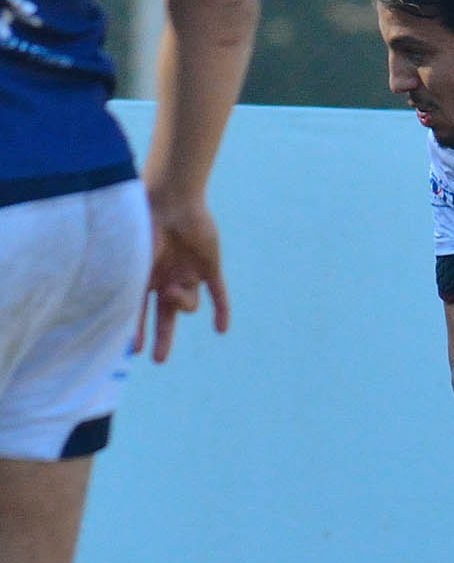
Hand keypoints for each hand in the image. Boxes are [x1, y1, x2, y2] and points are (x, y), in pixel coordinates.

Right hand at [137, 192, 228, 363]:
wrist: (172, 201)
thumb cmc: (144, 228)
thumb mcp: (132, 262)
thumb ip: (129, 288)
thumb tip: (122, 319)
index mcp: (144, 277)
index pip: (139, 311)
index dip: (136, 330)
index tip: (133, 350)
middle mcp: (166, 278)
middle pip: (165, 317)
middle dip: (162, 338)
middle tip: (158, 360)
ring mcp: (188, 274)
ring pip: (190, 305)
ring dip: (181, 303)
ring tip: (172, 290)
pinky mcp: (210, 268)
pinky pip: (219, 295)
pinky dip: (221, 311)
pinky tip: (222, 330)